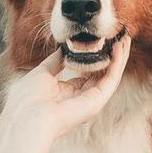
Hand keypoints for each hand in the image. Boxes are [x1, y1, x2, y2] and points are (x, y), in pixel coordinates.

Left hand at [1, 35, 132, 139]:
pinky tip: (119, 48)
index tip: (100, 42)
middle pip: (101, 75)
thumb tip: (63, 49)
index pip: (86, 75)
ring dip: (119, 58)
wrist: (27, 115)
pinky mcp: (96, 101)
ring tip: (124, 39)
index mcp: (66, 93)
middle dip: (111, 56)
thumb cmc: (28, 98)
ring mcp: (90, 101)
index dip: (94, 58)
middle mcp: (80, 99)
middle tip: (118, 37)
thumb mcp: (42, 73)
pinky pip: (111, 80)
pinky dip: (117, 63)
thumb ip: (56, 61)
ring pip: (110, 76)